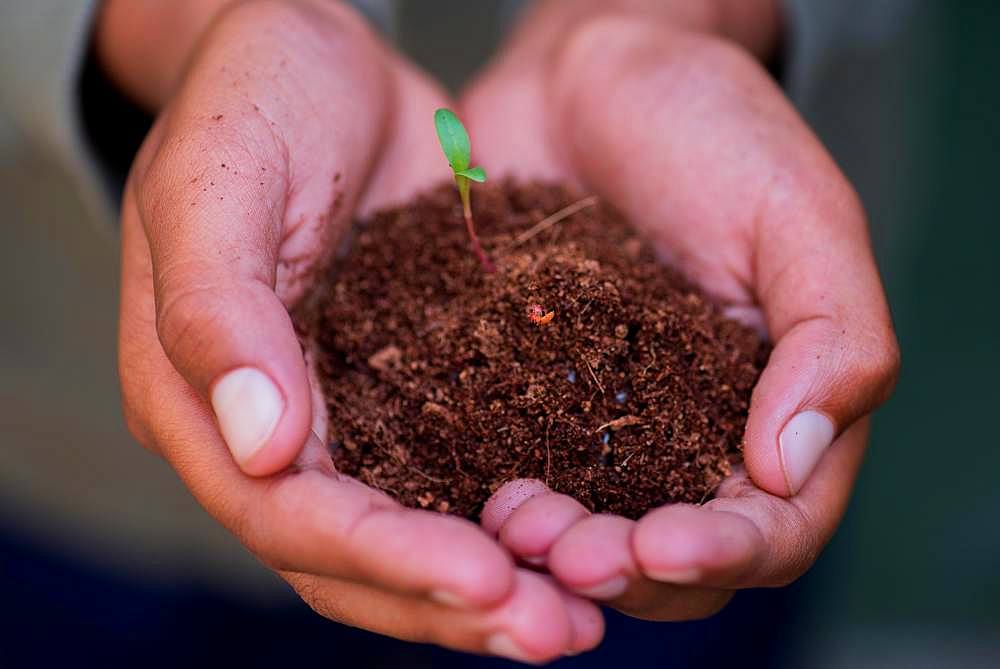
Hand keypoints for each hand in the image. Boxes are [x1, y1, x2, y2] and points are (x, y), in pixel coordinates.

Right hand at [116, 1, 601, 658]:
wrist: (312, 55)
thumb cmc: (254, 96)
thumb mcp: (220, 178)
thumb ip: (219, 310)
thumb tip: (258, 445)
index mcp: (196, 394)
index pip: (284, 513)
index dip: (381, 557)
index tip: (484, 581)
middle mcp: (262, 427)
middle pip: (346, 555)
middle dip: (447, 602)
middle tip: (556, 633)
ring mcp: (333, 413)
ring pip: (402, 533)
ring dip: (484, 588)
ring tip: (579, 618)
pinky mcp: (395, 386)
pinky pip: (446, 474)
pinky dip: (501, 519)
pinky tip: (571, 540)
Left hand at [463, 6, 899, 618]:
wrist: (591, 75)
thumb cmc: (711, 129)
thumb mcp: (798, 215)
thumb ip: (831, 337)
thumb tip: (791, 465)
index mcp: (771, 411)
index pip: (771, 526)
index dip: (723, 555)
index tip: (664, 546)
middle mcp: (684, 437)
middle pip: (665, 556)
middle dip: (620, 571)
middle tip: (564, 555)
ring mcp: (595, 423)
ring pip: (580, 530)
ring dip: (546, 553)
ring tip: (506, 524)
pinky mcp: (516, 393)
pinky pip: (503, 465)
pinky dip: (480, 496)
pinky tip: (452, 491)